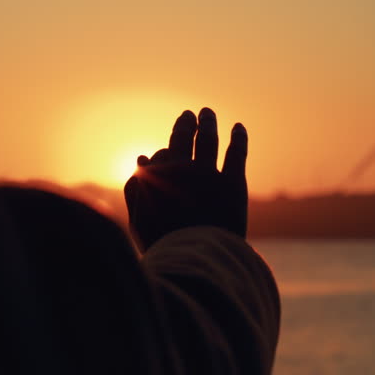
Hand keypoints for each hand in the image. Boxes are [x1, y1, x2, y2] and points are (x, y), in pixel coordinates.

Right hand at [124, 107, 247, 250]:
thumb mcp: (140, 219)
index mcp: (157, 177)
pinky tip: (239, 127)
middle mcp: (182, 170)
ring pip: (208, 139)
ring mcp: (209, 175)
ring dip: (208, 123)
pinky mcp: (233, 184)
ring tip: (207, 113)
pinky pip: (237, 152)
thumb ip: (136, 188)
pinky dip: (238, 137)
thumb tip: (141, 156)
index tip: (170, 152)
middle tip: (190, 114)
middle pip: (184, 138)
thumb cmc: (165, 244)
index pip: (163, 154)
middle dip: (186, 124)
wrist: (198, 262)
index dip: (167, 155)